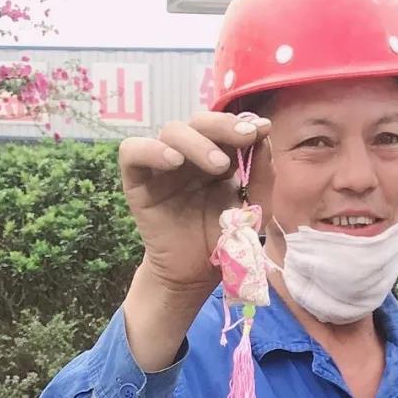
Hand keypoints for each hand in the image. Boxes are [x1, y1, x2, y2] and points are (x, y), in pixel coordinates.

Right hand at [118, 110, 272, 308]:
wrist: (195, 275)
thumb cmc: (222, 241)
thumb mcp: (254, 212)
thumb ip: (262, 177)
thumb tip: (264, 138)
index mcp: (216, 157)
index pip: (225, 129)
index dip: (241, 124)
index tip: (261, 128)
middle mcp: (188, 155)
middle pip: (199, 122)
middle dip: (224, 126)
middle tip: (244, 138)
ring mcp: (161, 165)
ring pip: (171, 131)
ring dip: (197, 142)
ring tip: (217, 166)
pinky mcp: (137, 180)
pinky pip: (133, 151)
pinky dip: (151, 150)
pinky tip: (173, 162)